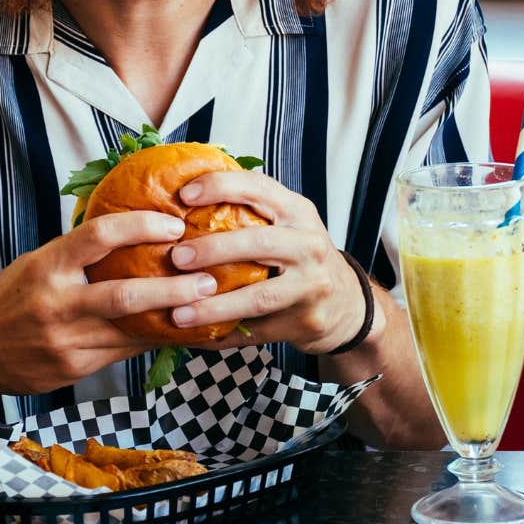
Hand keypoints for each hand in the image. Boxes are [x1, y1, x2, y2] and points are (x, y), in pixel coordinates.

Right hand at [0, 211, 218, 393]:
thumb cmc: (10, 296)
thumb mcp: (38, 262)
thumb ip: (80, 251)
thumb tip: (136, 229)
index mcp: (46, 266)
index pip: (98, 236)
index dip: (141, 226)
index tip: (175, 226)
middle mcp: (56, 304)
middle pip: (125, 295)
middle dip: (173, 289)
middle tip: (209, 279)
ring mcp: (64, 341)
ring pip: (130, 331)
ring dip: (173, 320)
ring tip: (207, 308)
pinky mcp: (72, 369)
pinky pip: (122, 353)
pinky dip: (152, 341)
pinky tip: (177, 332)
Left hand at [165, 170, 369, 354]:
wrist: (346, 302)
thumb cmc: (301, 256)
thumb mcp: (287, 223)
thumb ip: (248, 211)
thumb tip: (179, 201)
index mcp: (297, 212)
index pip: (258, 187)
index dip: (220, 186)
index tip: (184, 195)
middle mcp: (308, 244)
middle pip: (259, 242)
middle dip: (214, 249)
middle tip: (177, 257)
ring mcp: (310, 285)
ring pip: (259, 297)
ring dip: (214, 307)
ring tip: (179, 313)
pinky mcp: (305, 320)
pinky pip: (256, 331)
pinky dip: (221, 335)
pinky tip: (193, 337)